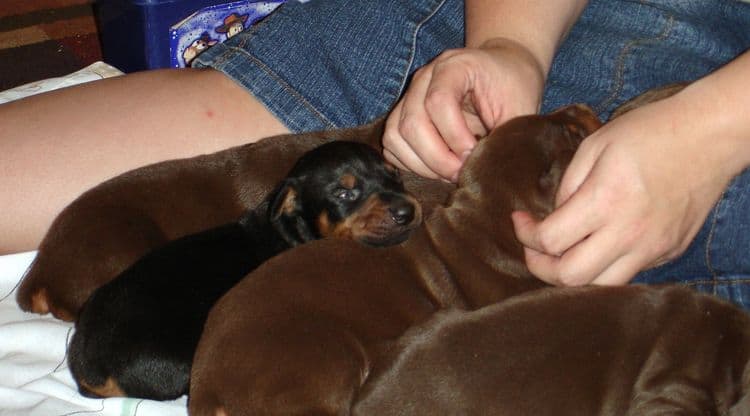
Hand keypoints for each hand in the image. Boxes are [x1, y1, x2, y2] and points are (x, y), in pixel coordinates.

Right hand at [382, 38, 543, 181]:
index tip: (474, 154)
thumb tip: (492, 174)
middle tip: (462, 173)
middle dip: (437, 159)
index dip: (455, 137)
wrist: (502, 68)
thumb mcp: (521, 107)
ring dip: (421, 164)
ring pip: (395, 136)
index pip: (438, 102)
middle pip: (411, 123)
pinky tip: (436, 168)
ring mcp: (409, 95)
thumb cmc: (514, 86)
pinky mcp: (402, 114)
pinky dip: (409, 163)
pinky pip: (392, 144)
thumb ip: (507, 137)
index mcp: (455, 65)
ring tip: (449, 173)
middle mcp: (424, 78)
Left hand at [512, 91, 740, 285]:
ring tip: (560, 255)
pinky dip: (603, 268)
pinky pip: (627, 274)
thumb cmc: (649, 132)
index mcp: (605, 200)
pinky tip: (595, 247)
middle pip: (571, 278)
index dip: (525, 235)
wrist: (711, 136)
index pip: (550, 240)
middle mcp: (629, 233)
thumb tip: (552, 215)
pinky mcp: (668, 253)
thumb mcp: (595, 145)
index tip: (519, 220)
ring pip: (601, 287)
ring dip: (572, 277)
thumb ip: (567, 184)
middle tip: (533, 247)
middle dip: (540, 266)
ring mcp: (652, 248)